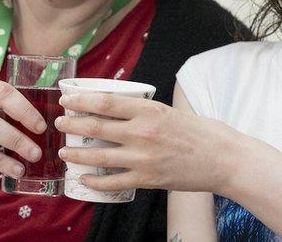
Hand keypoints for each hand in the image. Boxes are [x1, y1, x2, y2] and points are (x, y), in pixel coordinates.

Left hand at [54, 93, 241, 193]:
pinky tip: (84, 178)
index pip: (105, 102)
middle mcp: (142, 133)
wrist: (223, 159)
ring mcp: (143, 159)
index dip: (80, 101)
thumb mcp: (169, 111)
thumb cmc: (200, 132)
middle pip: (96, 127)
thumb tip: (115, 108)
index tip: (66, 100)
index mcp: (149, 110)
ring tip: (64, 151)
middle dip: (72, 125)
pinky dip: (95, 180)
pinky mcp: (147, 180)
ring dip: (76, 154)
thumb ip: (143, 111)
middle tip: (58, 123)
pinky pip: (112, 181)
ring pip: (98, 155)